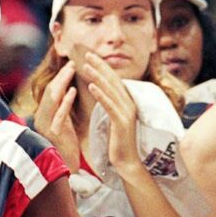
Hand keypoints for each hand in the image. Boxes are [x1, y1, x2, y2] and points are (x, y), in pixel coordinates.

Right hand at [33, 63, 79, 170]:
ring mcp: (46, 126)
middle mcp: (41, 119)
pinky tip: (72, 91)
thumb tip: (67, 89)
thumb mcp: (64, 123)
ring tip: (72, 70)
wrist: (67, 167)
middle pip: (50, 92)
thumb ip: (63, 108)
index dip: (61, 77)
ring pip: (52, 100)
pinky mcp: (53, 134)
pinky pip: (59, 115)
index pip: (51, 92)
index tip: (72, 65)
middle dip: (61, 76)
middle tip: (72, 62)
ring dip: (62, 83)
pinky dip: (65, 102)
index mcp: (44, 115)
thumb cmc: (67, 145)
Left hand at [78, 52, 142, 176]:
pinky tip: (91, 86)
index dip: (103, 67)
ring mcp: (127, 112)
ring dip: (98, 76)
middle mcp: (129, 104)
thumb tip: (102, 93)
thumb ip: (110, 105)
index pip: (113, 80)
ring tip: (86, 66)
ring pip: (110, 90)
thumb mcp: (113, 119)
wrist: (127, 162)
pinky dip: (100, 94)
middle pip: (113, 81)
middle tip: (87, 54)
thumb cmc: (118, 143)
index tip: (91, 57)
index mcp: (127, 102)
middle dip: (100, 66)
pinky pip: (109, 105)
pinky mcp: (122, 122)